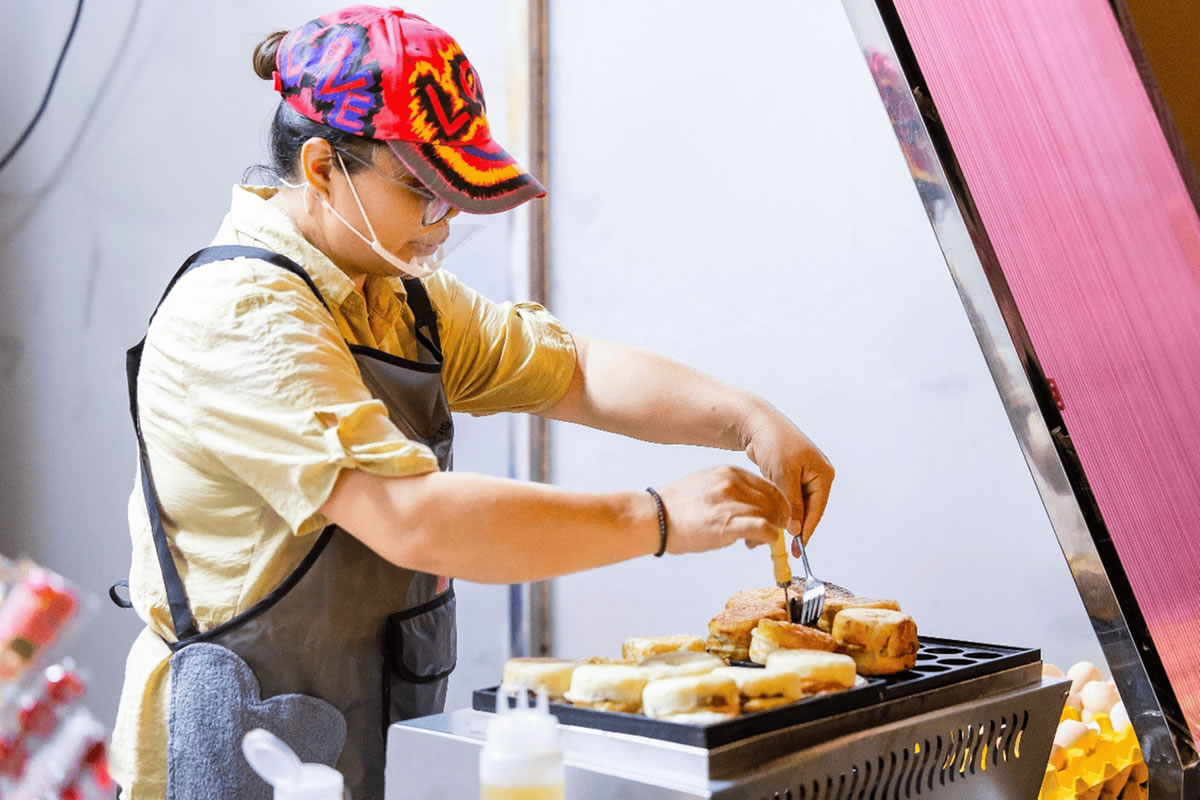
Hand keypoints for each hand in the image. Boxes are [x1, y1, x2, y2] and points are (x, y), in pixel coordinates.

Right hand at [655, 465, 790, 553]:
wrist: (654, 518)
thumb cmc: (677, 507)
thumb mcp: (708, 485)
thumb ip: (732, 491)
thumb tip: (752, 506)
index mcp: (729, 471)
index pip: (770, 486)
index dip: (777, 505)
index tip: (775, 517)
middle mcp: (732, 483)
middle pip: (774, 501)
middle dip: (777, 519)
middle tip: (769, 533)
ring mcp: (730, 502)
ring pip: (771, 515)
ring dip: (771, 531)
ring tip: (755, 542)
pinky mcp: (728, 524)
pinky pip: (764, 529)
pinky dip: (769, 538)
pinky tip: (760, 543)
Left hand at [742, 404, 834, 547]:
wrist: (756, 423)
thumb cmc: (774, 442)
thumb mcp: (783, 475)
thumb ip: (792, 504)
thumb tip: (795, 529)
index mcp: (823, 474)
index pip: (817, 509)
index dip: (807, 530)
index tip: (798, 548)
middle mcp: (816, 475)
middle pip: (808, 509)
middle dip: (795, 526)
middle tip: (785, 545)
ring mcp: (803, 475)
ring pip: (796, 505)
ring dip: (785, 518)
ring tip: (773, 533)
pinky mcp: (789, 475)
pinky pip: (786, 497)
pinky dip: (778, 507)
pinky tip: (768, 518)